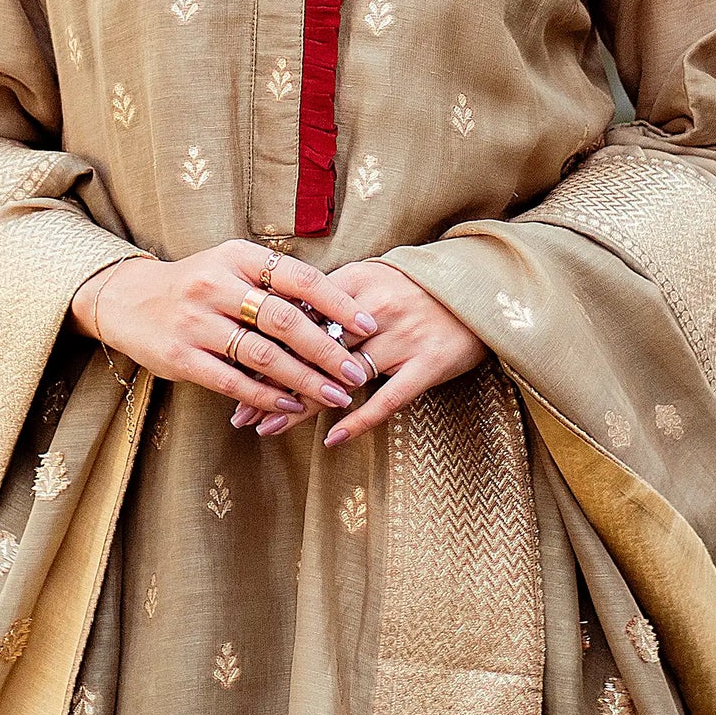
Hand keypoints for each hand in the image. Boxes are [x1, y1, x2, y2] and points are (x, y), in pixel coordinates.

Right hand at [70, 243, 379, 422]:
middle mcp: (216, 285)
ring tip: (335, 396)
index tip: (368, 324)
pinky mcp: (181, 356)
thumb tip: (336, 314)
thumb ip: (274, 285)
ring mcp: (196, 322)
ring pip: (263, 355)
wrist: (130, 300)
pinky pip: (233, 381)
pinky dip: (267, 396)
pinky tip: (292, 407)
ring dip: (305, 380)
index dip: (337, 303)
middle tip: (357, 373)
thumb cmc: (198, 284)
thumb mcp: (232, 267)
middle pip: (285, 320)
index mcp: (237, 256)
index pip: (299, 278)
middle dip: (327, 350)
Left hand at [232, 259, 485, 445]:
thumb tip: (281, 313)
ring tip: (268, 429)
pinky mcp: (429, 363)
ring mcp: (404, 335)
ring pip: (342, 376)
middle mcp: (376, 307)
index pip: (300, 315)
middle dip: (272, 382)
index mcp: (358, 279)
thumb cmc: (419, 285)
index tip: (231, 369)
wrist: (484, 285)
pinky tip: (332, 439)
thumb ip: (334, 296)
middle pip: (313, 349)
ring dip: (301, 406)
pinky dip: (358, 420)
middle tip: (239, 413)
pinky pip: (388, 397)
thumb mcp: (376, 276)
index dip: (264, 344)